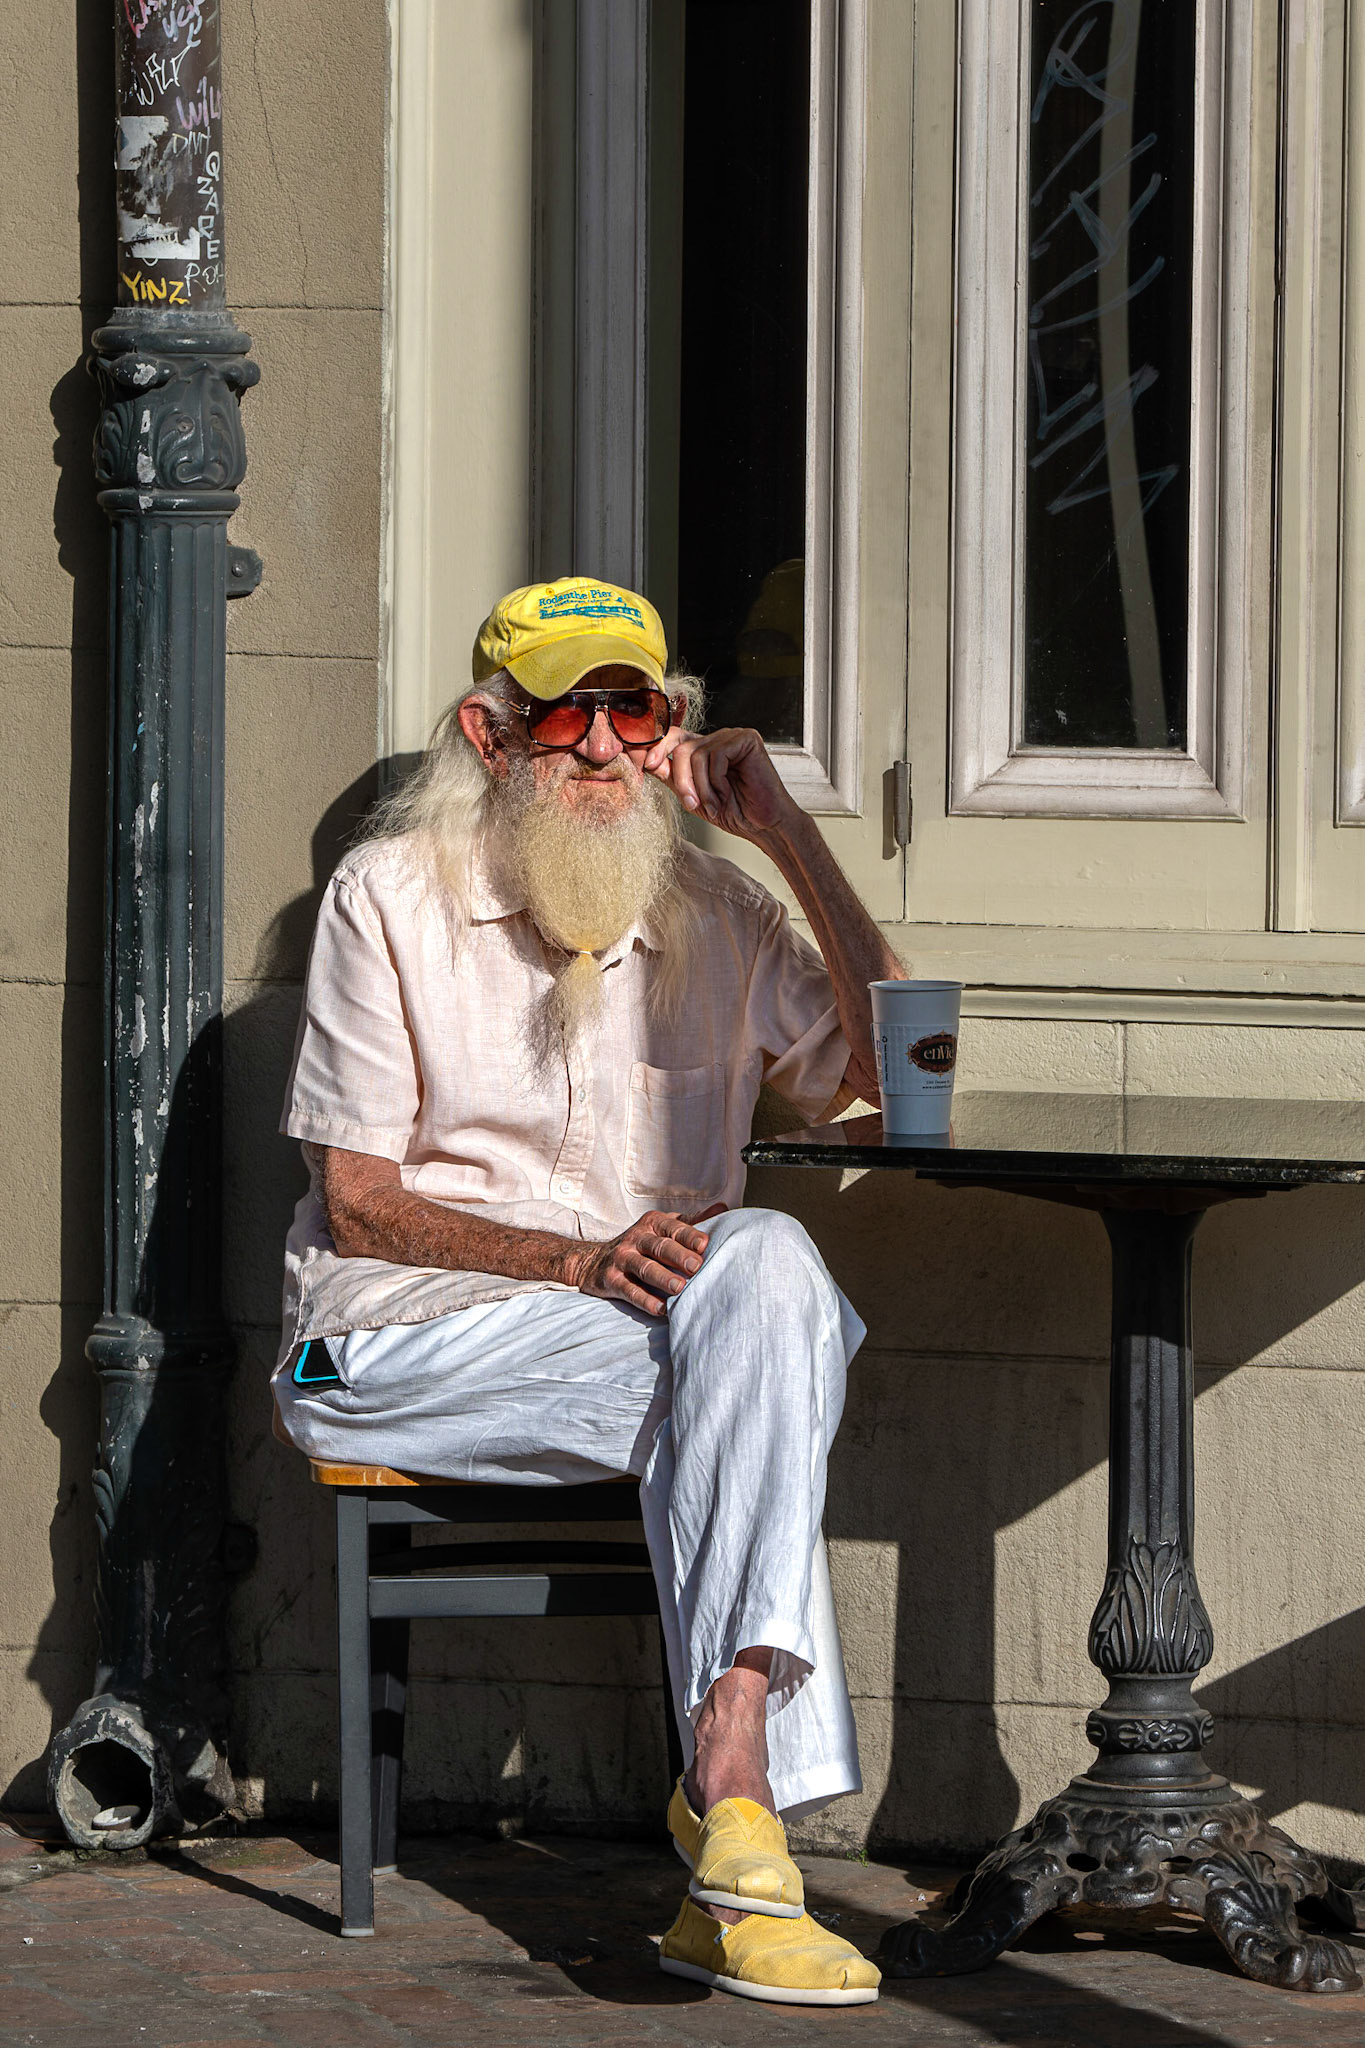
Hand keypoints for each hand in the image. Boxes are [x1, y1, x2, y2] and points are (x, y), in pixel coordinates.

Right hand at [570, 1205, 725, 1314]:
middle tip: (696, 1266)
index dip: (689, 1236)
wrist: (593, 1261)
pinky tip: (661, 1309)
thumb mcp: (662, 1228)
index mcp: (653, 1223)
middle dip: (678, 1256)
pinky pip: (629, 1291)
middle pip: (659, 1247)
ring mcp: (622, 1259)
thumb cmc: (640, 1244)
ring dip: (662, 1278)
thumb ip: (691, 1222)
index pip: (673, 1227)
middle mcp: (636, 1238)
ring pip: (644, 1268)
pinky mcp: (611, 1280)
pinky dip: (645, 1300)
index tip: (705, 1245)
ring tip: (680, 1288)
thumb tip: (723, 1208)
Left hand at [643, 726, 797, 840]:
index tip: (647, 765)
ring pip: (697, 753)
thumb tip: (647, 761)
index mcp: (705, 749)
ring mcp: (733, 736)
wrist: (764, 826)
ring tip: (714, 804)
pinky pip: (717, 756)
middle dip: (682, 780)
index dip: (657, 747)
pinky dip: (717, 780)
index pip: (673, 736)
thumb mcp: (693, 797)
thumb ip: (672, 777)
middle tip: (691, 804)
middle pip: (682, 747)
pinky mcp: (747, 739)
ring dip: (701, 786)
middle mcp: (718, 739)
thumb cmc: (734, 813)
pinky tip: (728, 793)